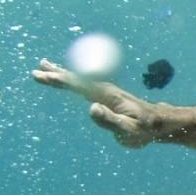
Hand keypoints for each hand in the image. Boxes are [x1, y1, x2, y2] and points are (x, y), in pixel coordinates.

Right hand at [32, 59, 166, 148]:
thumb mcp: (127, 129)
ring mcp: (105, 91)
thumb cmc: (144, 129)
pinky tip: (66, 79)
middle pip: (76, 78)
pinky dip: (71, 79)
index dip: (60, 80)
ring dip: (61, 72)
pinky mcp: (106, 96)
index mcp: (106, 95)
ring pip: (79, 78)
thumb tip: (90, 108)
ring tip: (45, 64)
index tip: (44, 76)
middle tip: (36, 70)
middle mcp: (104, 89)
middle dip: (56, 74)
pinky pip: (84, 84)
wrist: (159, 123)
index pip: (78, 85)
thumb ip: (109, 120)